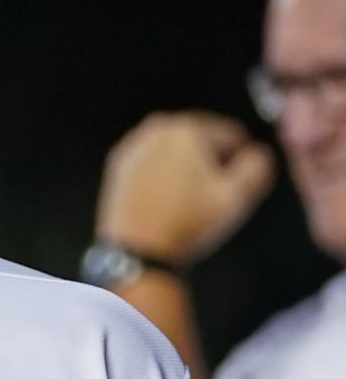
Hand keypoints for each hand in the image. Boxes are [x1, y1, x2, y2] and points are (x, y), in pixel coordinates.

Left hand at [96, 111, 276, 266]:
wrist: (138, 248)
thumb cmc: (185, 224)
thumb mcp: (237, 197)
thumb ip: (258, 166)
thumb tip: (257, 153)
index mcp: (188, 131)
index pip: (230, 136)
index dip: (239, 163)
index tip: (232, 188)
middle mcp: (158, 129)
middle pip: (202, 140)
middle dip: (211, 163)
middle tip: (209, 196)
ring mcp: (135, 145)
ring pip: (177, 150)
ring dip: (188, 168)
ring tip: (187, 200)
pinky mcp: (121, 162)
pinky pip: (155, 161)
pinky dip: (164, 174)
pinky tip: (167, 199)